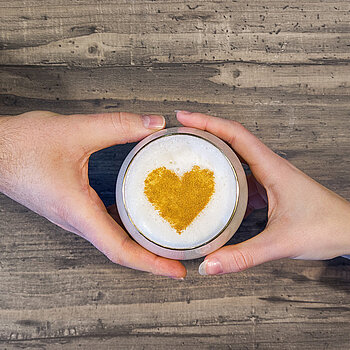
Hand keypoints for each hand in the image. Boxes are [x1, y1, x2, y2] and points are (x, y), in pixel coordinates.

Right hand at [0, 111, 185, 277]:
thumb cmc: (22, 146)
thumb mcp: (77, 130)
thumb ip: (119, 125)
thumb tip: (155, 125)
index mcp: (78, 211)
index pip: (120, 249)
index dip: (151, 263)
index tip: (176, 271)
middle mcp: (77, 221)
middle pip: (121, 250)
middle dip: (153, 258)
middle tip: (182, 255)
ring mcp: (74, 216)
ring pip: (113, 238)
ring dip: (140, 242)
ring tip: (167, 238)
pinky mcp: (73, 207)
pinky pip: (105, 223)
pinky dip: (126, 224)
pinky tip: (139, 211)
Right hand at [176, 111, 349, 274]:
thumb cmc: (326, 228)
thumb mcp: (280, 243)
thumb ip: (243, 256)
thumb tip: (208, 264)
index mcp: (272, 168)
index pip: (235, 134)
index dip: (208, 122)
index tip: (185, 117)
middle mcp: (270, 167)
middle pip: (233, 139)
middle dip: (206, 131)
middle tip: (182, 133)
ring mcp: (270, 177)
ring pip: (238, 157)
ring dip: (215, 152)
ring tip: (192, 155)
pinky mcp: (270, 189)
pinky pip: (243, 177)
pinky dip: (226, 177)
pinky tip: (215, 189)